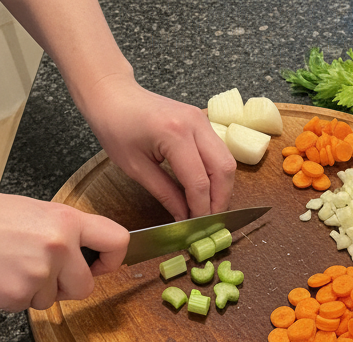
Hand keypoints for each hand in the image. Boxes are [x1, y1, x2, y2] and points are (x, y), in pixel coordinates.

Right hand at [0, 194, 128, 310]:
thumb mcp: (33, 212)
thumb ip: (66, 233)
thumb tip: (91, 255)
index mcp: (65, 220)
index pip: (117, 241)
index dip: (112, 258)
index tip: (100, 264)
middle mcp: (57, 245)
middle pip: (85, 287)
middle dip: (64, 284)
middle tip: (36, 264)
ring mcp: (38, 272)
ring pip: (53, 299)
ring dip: (34, 288)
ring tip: (10, 262)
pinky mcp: (18, 293)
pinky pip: (27, 304)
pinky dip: (13, 295)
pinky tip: (0, 273)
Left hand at [78, 72, 235, 220]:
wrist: (113, 93)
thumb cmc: (115, 126)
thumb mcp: (135, 168)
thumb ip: (165, 195)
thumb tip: (184, 218)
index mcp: (173, 134)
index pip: (199, 182)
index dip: (201, 209)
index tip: (197, 227)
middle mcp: (195, 124)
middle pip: (223, 171)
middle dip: (220, 201)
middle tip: (209, 220)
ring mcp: (202, 121)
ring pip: (228, 163)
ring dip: (222, 189)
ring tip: (209, 206)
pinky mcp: (204, 122)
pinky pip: (221, 154)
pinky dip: (218, 175)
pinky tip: (206, 188)